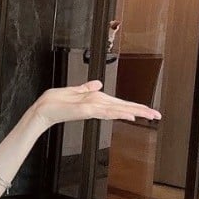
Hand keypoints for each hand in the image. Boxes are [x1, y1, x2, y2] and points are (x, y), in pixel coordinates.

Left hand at [33, 79, 161, 129]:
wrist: (41, 109)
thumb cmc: (54, 102)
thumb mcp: (73, 91)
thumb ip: (86, 88)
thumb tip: (98, 83)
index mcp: (95, 100)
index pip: (119, 103)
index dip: (134, 106)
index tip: (148, 110)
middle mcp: (96, 105)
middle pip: (122, 107)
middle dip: (140, 110)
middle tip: (157, 115)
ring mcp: (92, 108)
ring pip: (117, 109)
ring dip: (133, 111)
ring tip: (148, 114)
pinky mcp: (85, 110)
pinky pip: (104, 111)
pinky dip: (116, 113)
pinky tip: (127, 114)